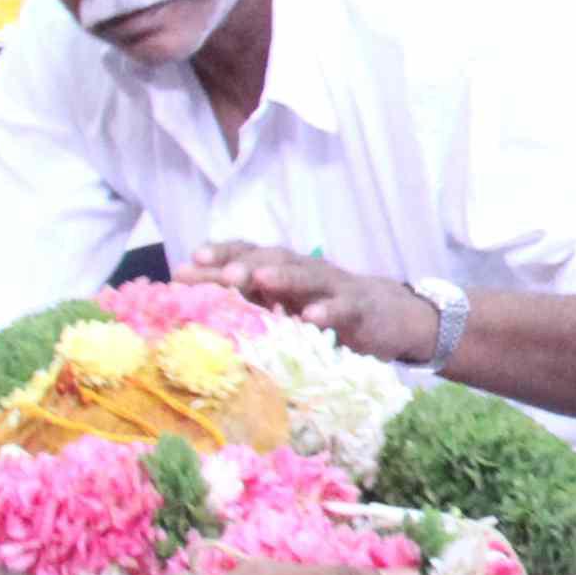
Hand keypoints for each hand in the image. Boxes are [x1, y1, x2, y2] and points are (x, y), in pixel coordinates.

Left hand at [188, 241, 434, 365]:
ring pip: (307, 276)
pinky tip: (310, 319)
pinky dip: (327, 312)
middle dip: (244, 264)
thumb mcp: (286, 305)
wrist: (391, 317)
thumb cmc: (326, 310)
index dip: (218, 257)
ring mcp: (334, 288)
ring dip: (282, 276)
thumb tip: (194, 297)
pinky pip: (343, 308)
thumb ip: (248, 299)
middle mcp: (305, 271)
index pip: (247, 255)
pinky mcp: (360, 310)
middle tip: (219, 273)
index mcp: (283, 270)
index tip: (184, 267)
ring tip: (258, 280)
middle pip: (273, 259)